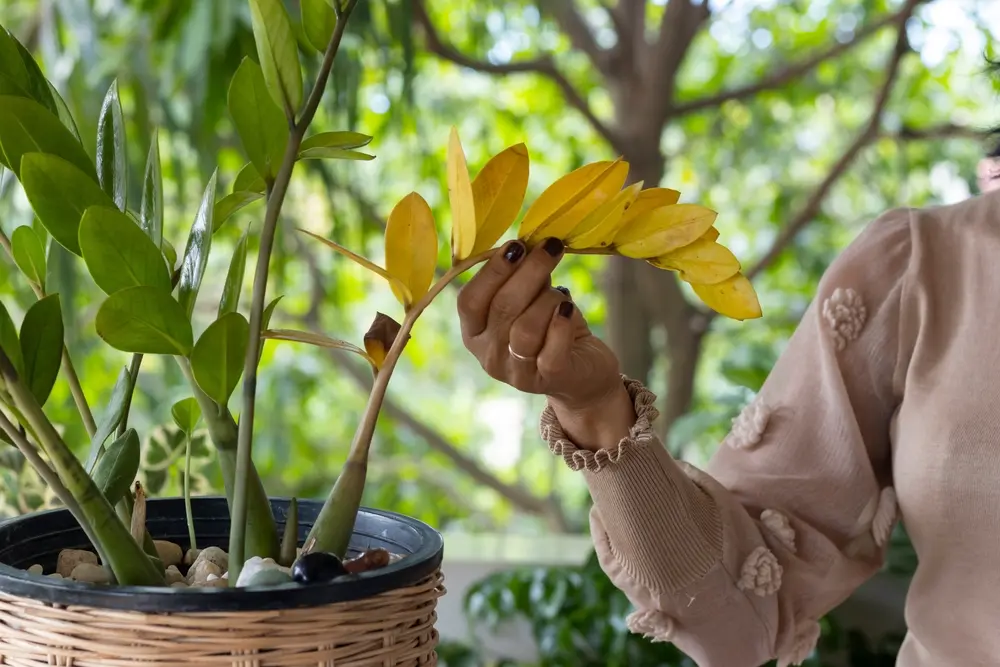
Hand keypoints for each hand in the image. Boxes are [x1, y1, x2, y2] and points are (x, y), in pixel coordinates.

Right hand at [457, 238, 633, 445]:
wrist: (583, 374)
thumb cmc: (550, 330)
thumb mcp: (531, 302)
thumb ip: (523, 278)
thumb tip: (527, 245)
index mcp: (474, 333)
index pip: (470, 301)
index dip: (492, 271)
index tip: (517, 244)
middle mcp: (489, 355)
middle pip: (502, 307)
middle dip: (529, 271)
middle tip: (551, 247)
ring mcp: (518, 372)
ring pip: (525, 328)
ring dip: (548, 300)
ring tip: (562, 296)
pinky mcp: (550, 379)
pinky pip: (552, 350)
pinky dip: (561, 325)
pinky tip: (569, 311)